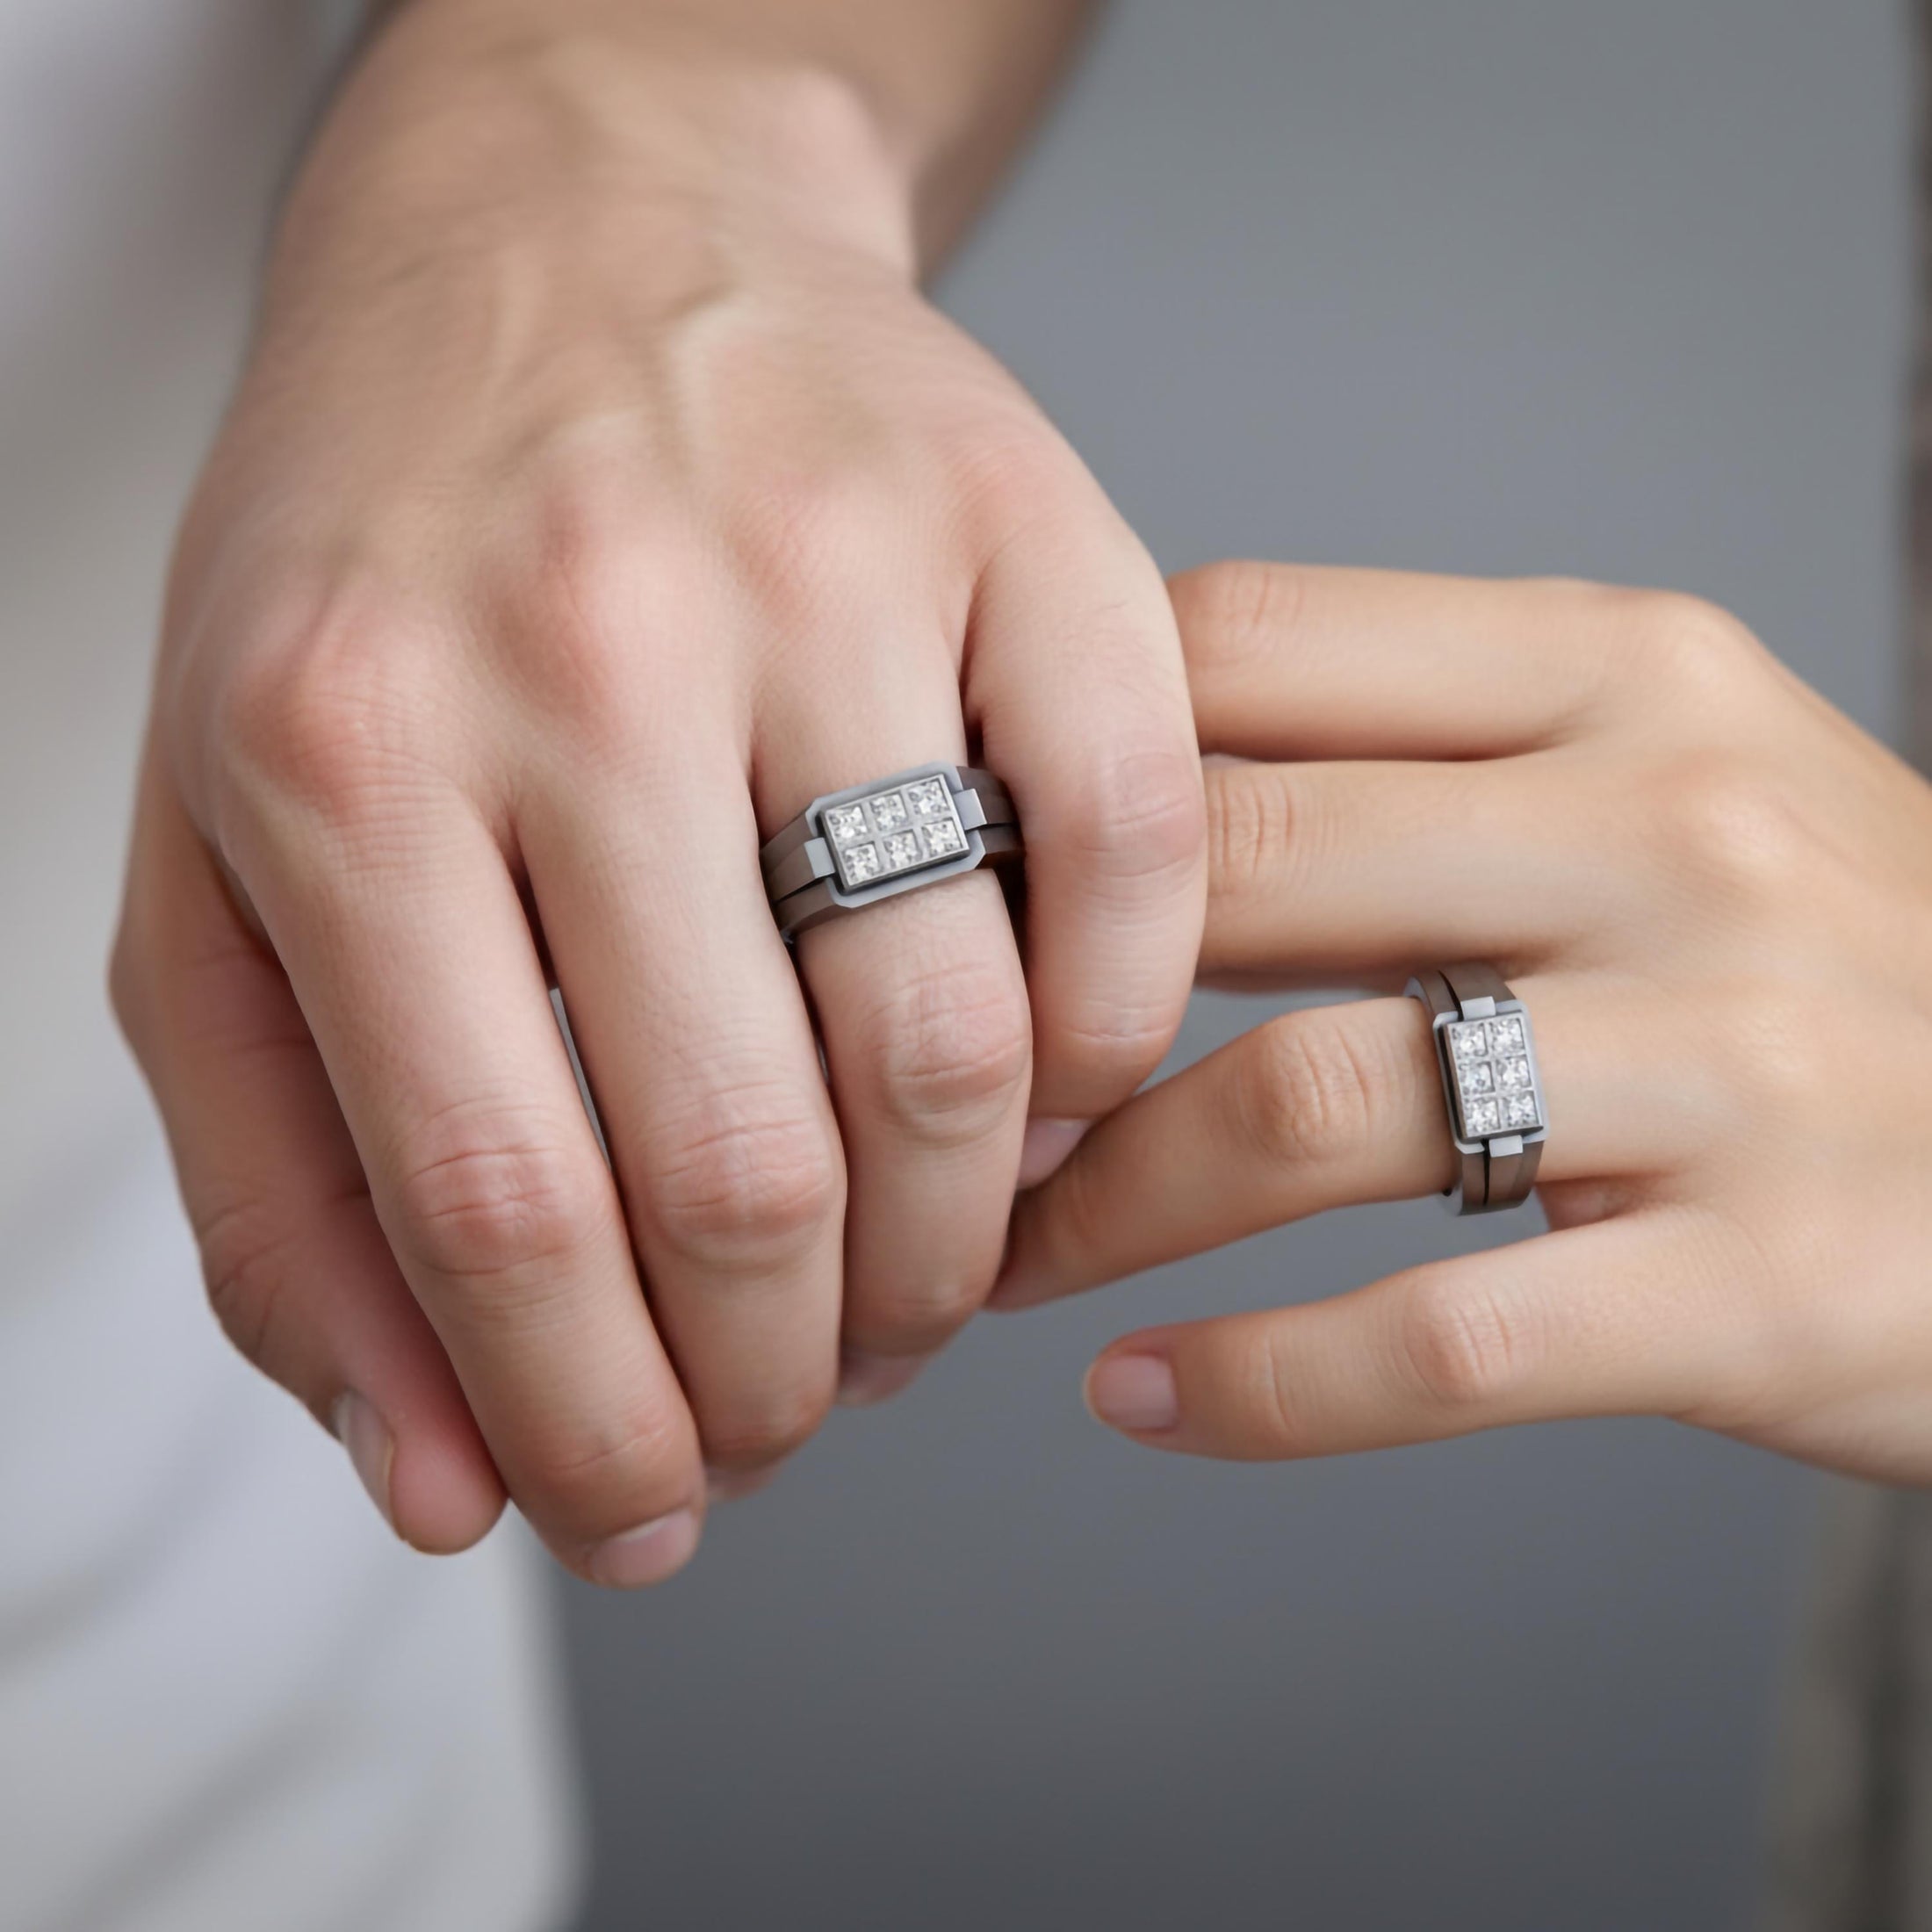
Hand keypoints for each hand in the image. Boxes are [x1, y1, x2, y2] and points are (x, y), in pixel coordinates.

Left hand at [111, 21, 1203, 1584]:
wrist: (575, 226)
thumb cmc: (391, 565)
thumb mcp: (222, 855)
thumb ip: (290, 1191)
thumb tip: (446, 1484)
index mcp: (343, 742)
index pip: (500, 1209)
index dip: (596, 1430)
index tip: (650, 1513)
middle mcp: (592, 640)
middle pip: (748, 1165)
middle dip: (787, 1380)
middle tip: (794, 1412)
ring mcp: (835, 566)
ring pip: (960, 1050)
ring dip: (949, 1258)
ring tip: (909, 1288)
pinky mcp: (1033, 523)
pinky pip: (1140, 869)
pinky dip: (1115, 1049)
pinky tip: (1040, 1098)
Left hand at [998, 562, 1931, 1481]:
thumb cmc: (1837, 951)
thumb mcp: (1665, 775)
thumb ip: (1419, 758)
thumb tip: (1115, 799)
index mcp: (1619, 669)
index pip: (1237, 645)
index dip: (1041, 759)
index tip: (937, 869)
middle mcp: (1673, 826)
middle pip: (1232, 866)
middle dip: (1029, 998)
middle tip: (926, 1088)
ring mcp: (1734, 1053)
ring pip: (1304, 1106)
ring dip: (1098, 1204)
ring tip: (997, 1260)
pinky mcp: (1772, 1279)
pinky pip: (1439, 1338)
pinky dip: (1254, 1387)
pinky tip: (1144, 1402)